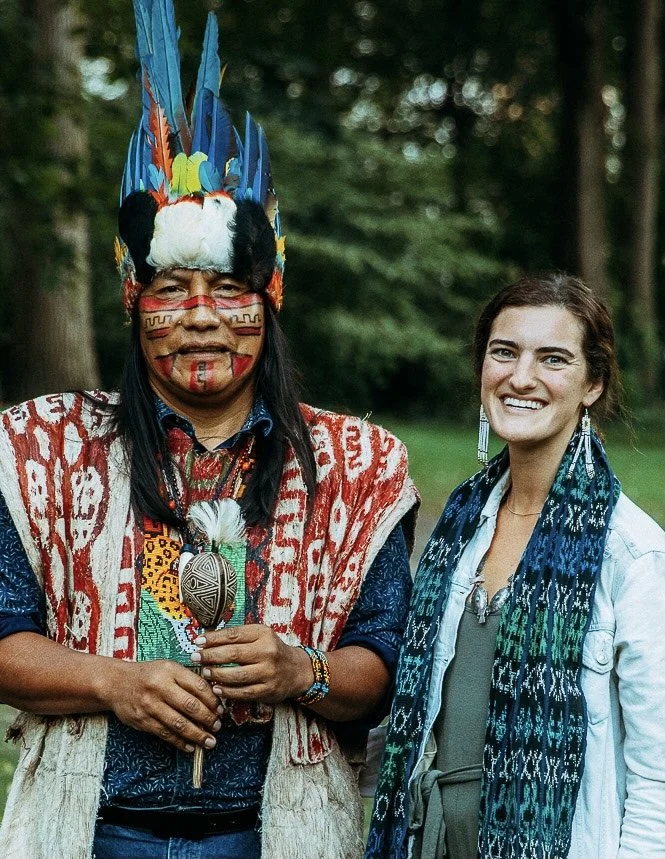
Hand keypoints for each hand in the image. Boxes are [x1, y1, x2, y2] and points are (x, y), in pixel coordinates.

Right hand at [105, 659, 220, 752]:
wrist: (116, 683)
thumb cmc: (149, 675)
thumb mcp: (168, 668)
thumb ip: (188, 679)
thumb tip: (213, 698)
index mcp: (170, 670)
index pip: (198, 686)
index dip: (213, 700)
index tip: (221, 710)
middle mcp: (160, 687)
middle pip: (190, 706)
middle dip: (208, 719)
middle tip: (217, 727)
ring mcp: (150, 705)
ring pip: (178, 723)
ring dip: (196, 735)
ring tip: (209, 742)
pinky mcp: (142, 720)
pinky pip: (165, 734)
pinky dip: (179, 742)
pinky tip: (190, 746)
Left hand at [191, 624, 313, 704]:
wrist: (296, 670)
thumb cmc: (271, 650)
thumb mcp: (259, 636)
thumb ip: (237, 637)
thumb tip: (206, 640)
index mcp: (263, 634)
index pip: (233, 635)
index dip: (213, 639)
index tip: (197, 642)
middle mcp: (268, 652)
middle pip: (233, 654)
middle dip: (210, 656)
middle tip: (195, 657)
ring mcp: (269, 672)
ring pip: (237, 675)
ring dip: (217, 674)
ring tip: (205, 672)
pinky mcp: (268, 690)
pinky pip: (243, 692)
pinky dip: (227, 692)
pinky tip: (216, 689)